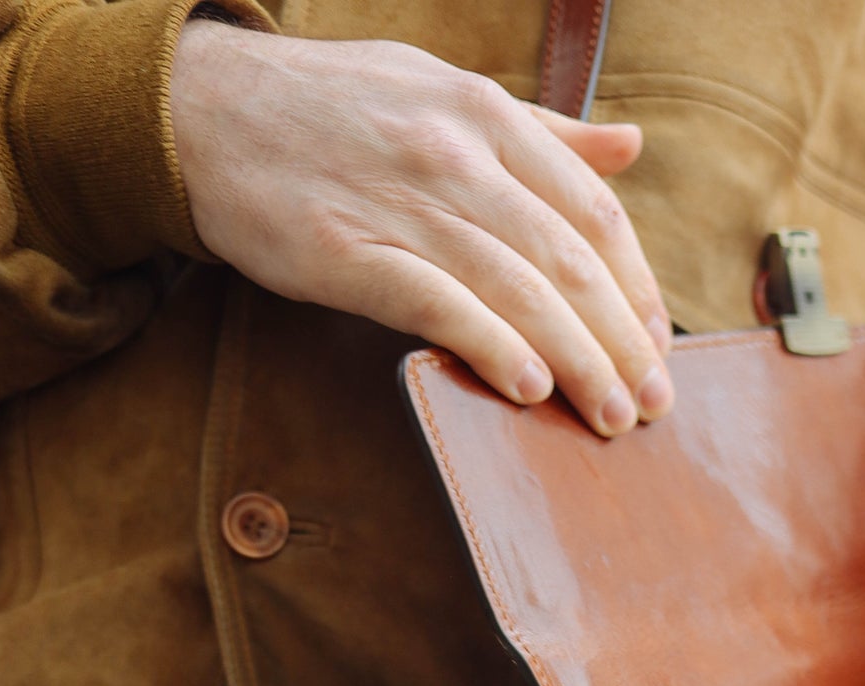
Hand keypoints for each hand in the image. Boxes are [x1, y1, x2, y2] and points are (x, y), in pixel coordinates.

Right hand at [169, 24, 672, 436]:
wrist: (206, 112)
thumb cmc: (334, 109)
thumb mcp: (442, 90)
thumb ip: (542, 132)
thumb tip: (629, 150)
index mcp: (486, 116)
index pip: (590, 211)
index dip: (635, 285)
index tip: (658, 342)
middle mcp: (456, 156)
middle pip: (568, 260)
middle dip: (621, 341)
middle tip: (654, 402)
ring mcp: (404, 204)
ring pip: (519, 290)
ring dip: (578, 363)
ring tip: (612, 416)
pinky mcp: (351, 253)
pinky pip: (440, 305)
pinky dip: (493, 346)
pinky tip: (531, 388)